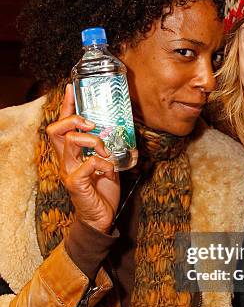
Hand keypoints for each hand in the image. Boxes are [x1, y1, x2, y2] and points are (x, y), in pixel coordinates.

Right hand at [46, 84, 119, 232]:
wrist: (101, 218)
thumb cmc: (103, 189)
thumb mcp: (108, 163)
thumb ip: (109, 148)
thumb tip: (123, 133)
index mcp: (72, 153)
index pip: (62, 124)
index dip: (67, 106)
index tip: (72, 88)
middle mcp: (66, 160)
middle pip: (56, 129)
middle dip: (74, 120)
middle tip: (92, 124)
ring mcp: (68, 171)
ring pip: (71, 142)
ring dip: (93, 141)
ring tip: (106, 151)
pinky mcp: (75, 183)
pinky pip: (88, 164)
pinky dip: (104, 164)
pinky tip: (110, 170)